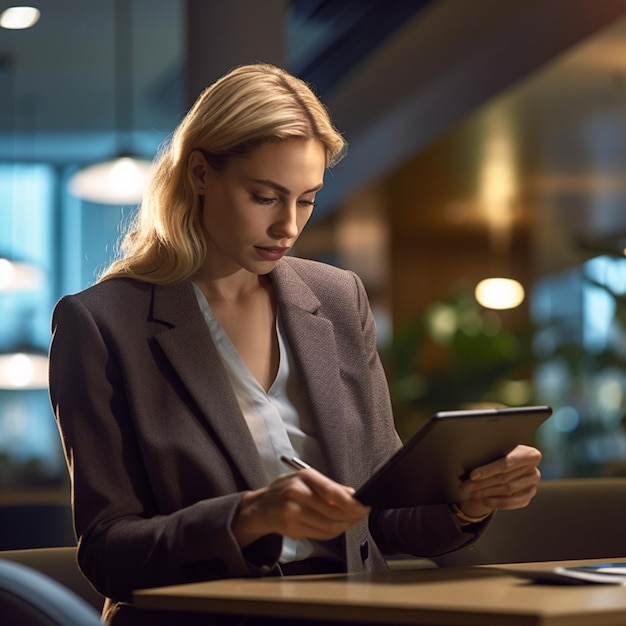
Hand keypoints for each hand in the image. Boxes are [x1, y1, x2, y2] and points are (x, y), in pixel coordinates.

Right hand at [232, 468, 370, 548]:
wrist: (260, 507)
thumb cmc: (285, 489)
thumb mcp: (305, 478)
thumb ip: (329, 486)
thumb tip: (352, 494)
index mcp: (303, 477)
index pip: (331, 492)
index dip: (351, 503)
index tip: (364, 506)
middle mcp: (297, 494)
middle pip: (332, 512)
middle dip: (352, 516)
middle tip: (361, 514)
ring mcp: (293, 514)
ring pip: (329, 526)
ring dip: (344, 525)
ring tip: (351, 520)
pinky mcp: (293, 529)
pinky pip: (321, 534)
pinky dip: (333, 532)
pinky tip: (337, 526)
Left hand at [456, 444, 541, 518]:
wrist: (506, 466)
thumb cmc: (498, 455)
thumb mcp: (496, 451)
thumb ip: (490, 455)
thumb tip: (471, 463)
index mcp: (530, 455)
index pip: (507, 463)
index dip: (488, 470)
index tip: (472, 475)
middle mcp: (534, 470)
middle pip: (505, 478)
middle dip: (483, 482)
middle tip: (467, 485)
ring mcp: (532, 485)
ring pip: (507, 490)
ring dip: (487, 492)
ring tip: (471, 492)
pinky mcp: (528, 496)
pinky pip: (513, 502)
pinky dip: (497, 502)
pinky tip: (484, 500)